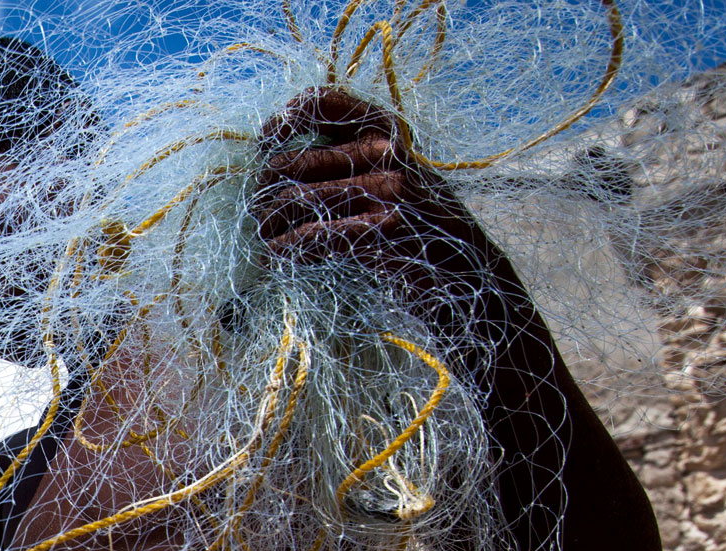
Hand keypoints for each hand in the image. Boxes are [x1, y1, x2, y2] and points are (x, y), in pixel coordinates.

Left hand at [252, 87, 499, 310]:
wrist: (464, 272)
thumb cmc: (416, 226)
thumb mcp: (393, 175)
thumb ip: (350, 157)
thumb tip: (275, 158)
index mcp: (385, 129)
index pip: (321, 102)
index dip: (282, 122)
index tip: (265, 148)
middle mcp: (385, 152)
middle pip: (289, 162)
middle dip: (263, 193)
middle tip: (261, 216)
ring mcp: (386, 190)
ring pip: (291, 200)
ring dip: (267, 227)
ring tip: (267, 241)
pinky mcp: (382, 230)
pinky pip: (309, 235)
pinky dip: (284, 249)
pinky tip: (281, 258)